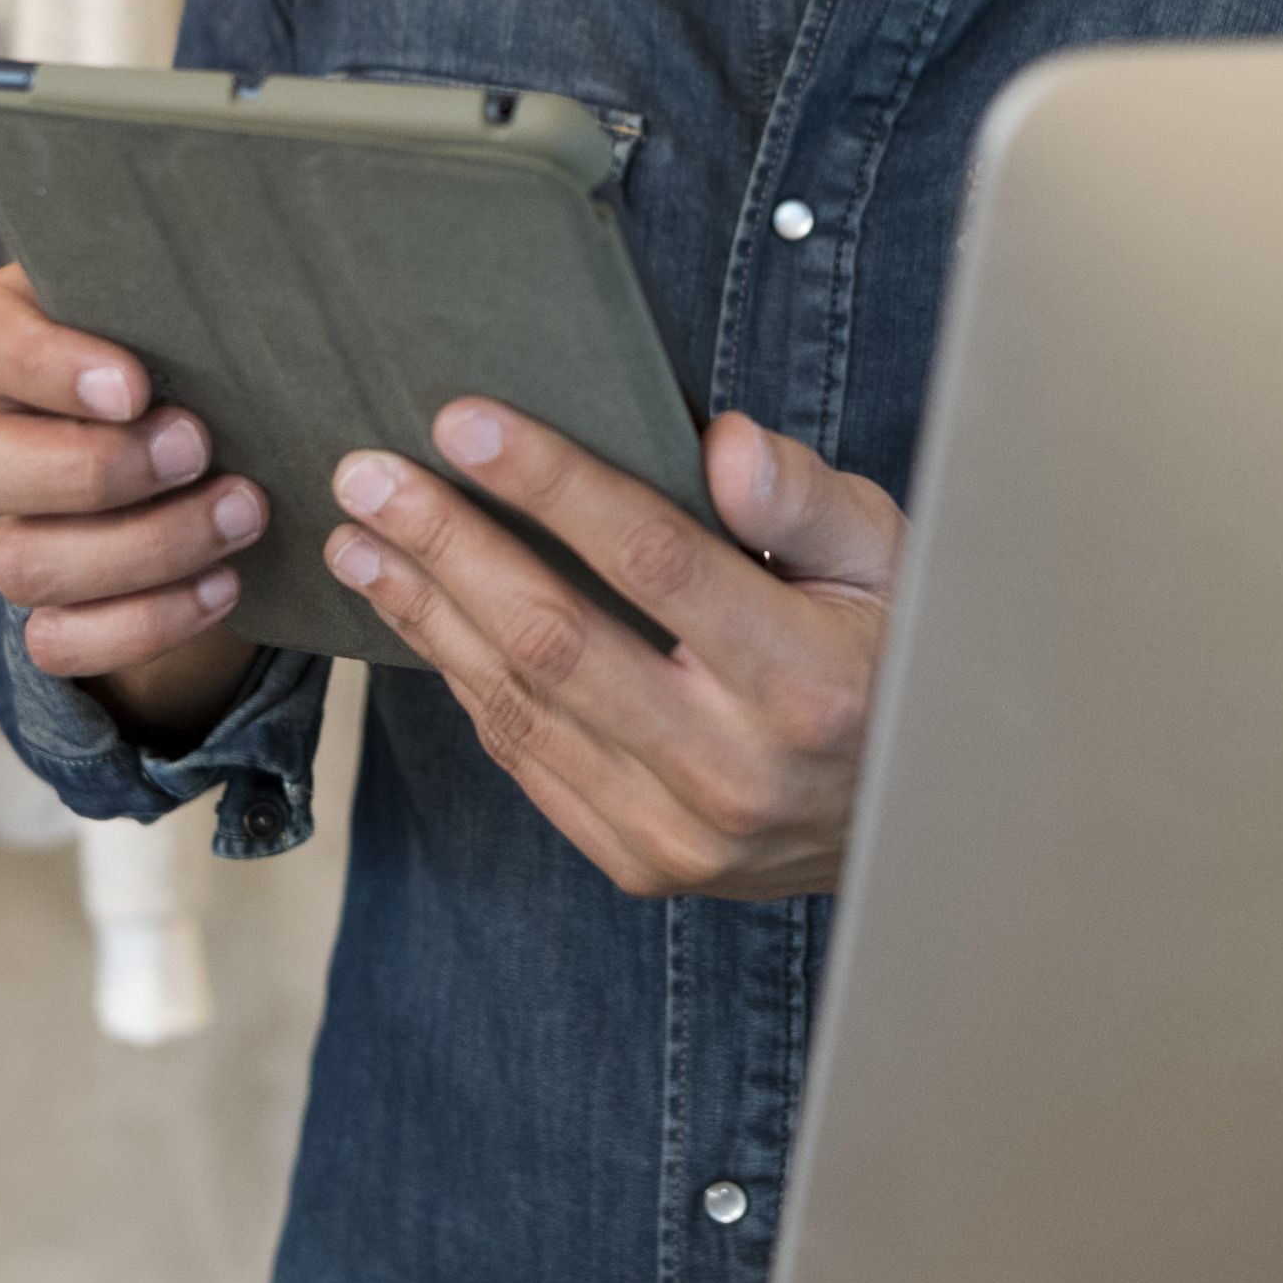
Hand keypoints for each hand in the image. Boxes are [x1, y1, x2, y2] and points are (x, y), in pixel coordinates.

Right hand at [0, 263, 265, 752]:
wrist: (250, 464)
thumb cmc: (224, 358)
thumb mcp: (210, 309)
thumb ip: (205, 281)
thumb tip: (261, 251)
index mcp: (15, 340)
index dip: (33, 366)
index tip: (135, 383)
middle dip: (90, 468)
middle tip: (200, 446)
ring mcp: (17, 530)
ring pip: (18, 563)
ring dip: (144, 548)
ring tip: (244, 512)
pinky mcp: (56, 612)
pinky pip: (57, 642)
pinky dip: (146, 624)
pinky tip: (225, 585)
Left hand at [324, 402, 902, 898]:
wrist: (922, 825)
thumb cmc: (898, 657)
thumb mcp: (893, 560)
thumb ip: (808, 500)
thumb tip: (722, 446)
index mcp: (809, 681)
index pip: (655, 563)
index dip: (553, 485)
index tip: (465, 420)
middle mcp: (737, 770)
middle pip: (554, 639)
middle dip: (446, 545)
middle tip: (365, 475)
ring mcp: (682, 833)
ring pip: (519, 705)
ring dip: (425, 614)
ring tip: (360, 540)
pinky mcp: (641, 862)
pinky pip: (526, 760)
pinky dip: (463, 682)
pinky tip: (421, 617)